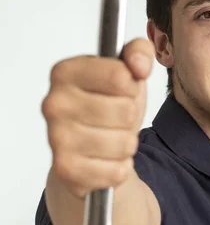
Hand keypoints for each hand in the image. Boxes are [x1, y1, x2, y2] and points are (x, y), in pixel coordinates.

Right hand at [42, 38, 153, 198]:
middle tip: (116, 121)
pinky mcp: (65, 169)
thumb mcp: (128, 76)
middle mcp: (54, 103)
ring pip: (123, 142)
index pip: (120, 76)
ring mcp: (56, 137)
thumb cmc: (107, 109)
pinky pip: (116, 170)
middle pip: (125, 111)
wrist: (88, 154)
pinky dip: (119, 168)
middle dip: (130, 119)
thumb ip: (139, 54)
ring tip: (111, 141)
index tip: (121, 91)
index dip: (131, 87)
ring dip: (126, 145)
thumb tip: (139, 64)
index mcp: (66, 72)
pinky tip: (105, 161)